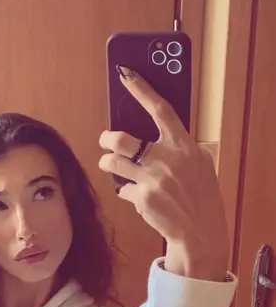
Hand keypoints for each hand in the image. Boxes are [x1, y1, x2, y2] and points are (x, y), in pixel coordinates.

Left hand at [99, 67, 228, 281]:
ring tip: (113, 166)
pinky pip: (122, 188)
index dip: (141, 89)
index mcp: (184, 146)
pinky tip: (138, 195)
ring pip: (112, 162)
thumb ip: (179, 147)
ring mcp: (153, 179)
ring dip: (108, 164)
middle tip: (106, 141)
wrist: (200, 232)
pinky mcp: (142, 198)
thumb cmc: (199, 195)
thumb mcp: (199, 165)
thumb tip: (152, 132)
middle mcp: (167, 159)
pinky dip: (125, 191)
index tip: (125, 74)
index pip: (160, 109)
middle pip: (121, 139)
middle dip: (107, 139)